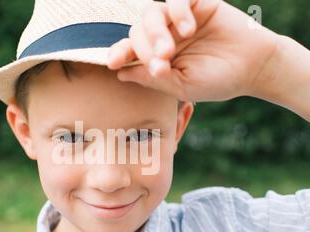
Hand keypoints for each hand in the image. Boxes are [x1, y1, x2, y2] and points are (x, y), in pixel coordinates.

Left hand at [108, 0, 279, 102]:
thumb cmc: (216, 81)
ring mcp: (178, 19)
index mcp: (157, 57)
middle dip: (144, 49)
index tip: (113, 63)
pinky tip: (189, 29)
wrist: (253, 68)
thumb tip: (120, 74)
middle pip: (137, 32)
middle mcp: (163, 36)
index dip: (119, 53)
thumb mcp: (181, 86)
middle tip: (162, 62)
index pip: (130, 51)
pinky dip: (178, 11)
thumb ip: (152, 79)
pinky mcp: (196, 3)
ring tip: (170, 51)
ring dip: (156, 32)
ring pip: (151, 13)